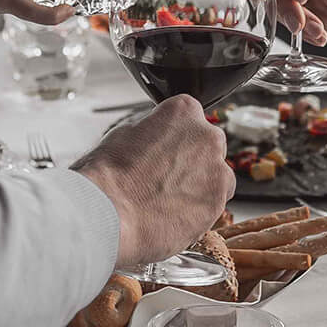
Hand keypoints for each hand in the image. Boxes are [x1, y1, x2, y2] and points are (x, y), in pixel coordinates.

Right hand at [72, 95, 234, 268]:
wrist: (110, 215)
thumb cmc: (109, 176)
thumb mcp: (123, 135)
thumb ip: (152, 132)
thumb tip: (156, 139)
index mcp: (183, 111)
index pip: (188, 113)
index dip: (174, 133)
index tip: (164, 146)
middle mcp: (207, 137)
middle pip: (207, 144)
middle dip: (191, 158)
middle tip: (164, 176)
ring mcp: (216, 170)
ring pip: (215, 175)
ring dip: (198, 184)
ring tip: (167, 199)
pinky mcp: (218, 202)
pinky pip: (213, 202)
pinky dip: (198, 208)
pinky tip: (173, 214)